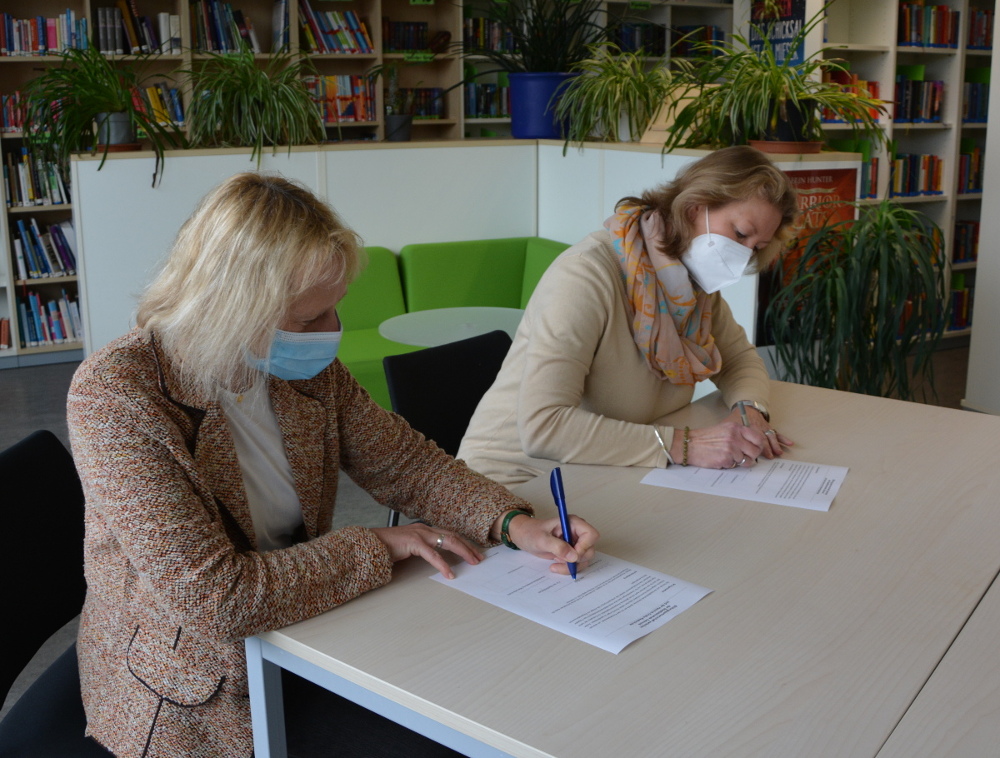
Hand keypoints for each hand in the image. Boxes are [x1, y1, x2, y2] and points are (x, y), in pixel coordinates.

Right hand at [370, 523, 482, 579]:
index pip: (450, 534)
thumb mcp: (410, 547)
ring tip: (472, 562)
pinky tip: (450, 573)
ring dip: (463, 552)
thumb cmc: (388, 547)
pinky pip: (433, 555)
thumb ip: (423, 549)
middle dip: (468, 547)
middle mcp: (425, 529)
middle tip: (479, 558)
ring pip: (448, 542)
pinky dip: (443, 565)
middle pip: (453, 536)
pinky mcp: (413, 543)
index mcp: (425, 529)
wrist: (370, 544)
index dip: (464, 542)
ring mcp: (420, 534)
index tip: (475, 552)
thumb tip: (437, 558)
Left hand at [498, 511, 599, 575]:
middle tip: (560, 560)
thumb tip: (574, 557)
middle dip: (576, 559)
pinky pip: (576, 564)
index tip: (571, 555)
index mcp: (573, 523)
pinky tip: (555, 565)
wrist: (523, 536)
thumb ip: (558, 547)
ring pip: (584, 559)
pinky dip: (567, 568)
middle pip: (590, 549)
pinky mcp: (570, 552)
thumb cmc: (530, 532)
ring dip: (571, 566)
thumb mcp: (542, 539)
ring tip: (554, 564)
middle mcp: (577, 533)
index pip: (591, 535)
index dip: (585, 547)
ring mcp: (575, 543)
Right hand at [674, 411, 791, 469]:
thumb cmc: (705, 438)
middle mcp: (735, 437)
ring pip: (745, 460)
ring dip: (738, 462)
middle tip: (745, 457)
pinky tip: (719, 459)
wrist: (689, 444)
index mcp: (736, 428)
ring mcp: (731, 449)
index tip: (755, 449)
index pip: (758, 437)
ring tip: (727, 457)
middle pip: (755, 451)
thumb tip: (753, 444)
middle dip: (751, 456)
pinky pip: (734, 465)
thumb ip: (738, 434)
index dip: (759, 445)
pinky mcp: (725, 459)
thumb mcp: (724, 429)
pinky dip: (728, 464)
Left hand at [725, 406, 794, 460]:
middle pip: (762, 437)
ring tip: (778, 453)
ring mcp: (763, 427)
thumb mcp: (729, 424)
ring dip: (775, 445)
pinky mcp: (768, 427)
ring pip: (770, 436)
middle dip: (766, 447)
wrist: (745, 407)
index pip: (751, 437)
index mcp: (746, 427)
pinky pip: (776, 433)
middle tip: (769, 456)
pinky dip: (783, 438)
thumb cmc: (736, 419)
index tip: (756, 454)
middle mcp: (756, 427)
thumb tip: (726, 448)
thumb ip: (728, 434)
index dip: (754, 445)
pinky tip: (789, 443)